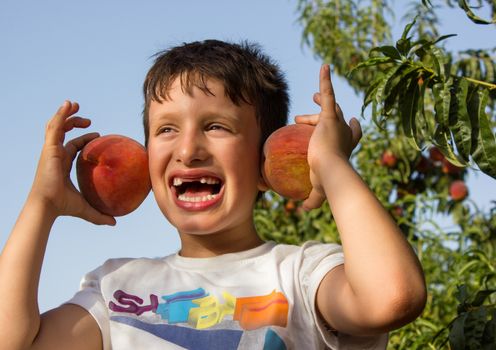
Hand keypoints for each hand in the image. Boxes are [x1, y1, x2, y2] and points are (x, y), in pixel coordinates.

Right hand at [29, 101, 115, 224]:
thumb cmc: (63, 207)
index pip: (73, 148)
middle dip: (73, 123)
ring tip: (74, 104)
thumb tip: (115, 224)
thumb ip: (99, 215)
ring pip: (57, 126)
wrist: (48, 205)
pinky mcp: (49, 147)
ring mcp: (51, 150)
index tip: (97, 135)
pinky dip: (61, 114)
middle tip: (88, 120)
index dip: (84, 140)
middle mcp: (55, 155)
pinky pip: (55, 126)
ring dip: (65, 114)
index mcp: (62, 164)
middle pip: (63, 133)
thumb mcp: (86, 208)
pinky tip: (69, 105)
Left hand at [295, 65, 361, 209]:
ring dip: (322, 98)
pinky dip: (326, 80)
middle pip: (339, 119)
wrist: (330, 171)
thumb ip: (313, 199)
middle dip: (330, 113)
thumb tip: (304, 210)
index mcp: (345, 148)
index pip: (353, 135)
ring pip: (330, 107)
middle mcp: (345, 134)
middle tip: (315, 110)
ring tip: (312, 94)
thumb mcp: (319, 190)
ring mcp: (337, 124)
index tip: (350, 122)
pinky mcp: (329, 117)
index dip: (352, 128)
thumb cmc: (328, 181)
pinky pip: (327, 94)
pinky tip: (324, 66)